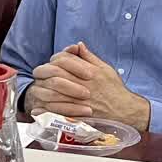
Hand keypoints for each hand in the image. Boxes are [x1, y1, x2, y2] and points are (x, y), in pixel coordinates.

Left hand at [37, 43, 151, 129]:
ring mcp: (80, 101)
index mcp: (89, 72)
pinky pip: (57, 112)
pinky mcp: (78, 115)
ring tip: (36, 88)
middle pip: (55, 74)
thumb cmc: (116, 89)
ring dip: (42, 90)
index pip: (64, 60)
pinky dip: (45, 110)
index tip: (52, 62)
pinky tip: (38, 108)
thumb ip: (90, 57)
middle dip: (43, 72)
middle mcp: (83, 85)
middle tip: (38, 73)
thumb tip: (78, 45)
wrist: (125, 111)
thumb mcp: (105, 68)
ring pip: (54, 93)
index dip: (55, 59)